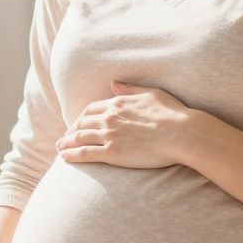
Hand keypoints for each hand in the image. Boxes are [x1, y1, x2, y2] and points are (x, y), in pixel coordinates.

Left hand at [54, 80, 194, 168]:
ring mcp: (109, 135)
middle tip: (65, 138)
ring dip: (67, 143)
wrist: (181, 134)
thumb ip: (129, 89)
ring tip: (60, 149)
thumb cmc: (172, 113)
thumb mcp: (150, 93)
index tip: (77, 124)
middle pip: (81, 123)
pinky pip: (85, 153)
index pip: (91, 109)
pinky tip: (65, 158)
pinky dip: (72, 155)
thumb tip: (113, 83)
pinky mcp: (112, 153)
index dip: (81, 118)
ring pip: (79, 138)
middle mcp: (109, 118)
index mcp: (117, 103)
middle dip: (70, 131)